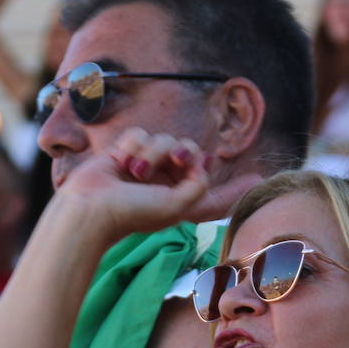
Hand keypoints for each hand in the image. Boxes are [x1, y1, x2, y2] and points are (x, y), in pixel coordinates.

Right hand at [52, 128, 262, 241]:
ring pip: (165, 139)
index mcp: (182, 202)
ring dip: (153, 153)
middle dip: (184, 152)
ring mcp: (148, 167)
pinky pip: (141, 134)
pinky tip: (121, 163)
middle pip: (191, 152)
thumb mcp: (178, 206)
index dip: (235, 188)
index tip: (257, 178)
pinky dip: (133, 147)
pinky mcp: (126, 153)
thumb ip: (200, 186)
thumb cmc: (133, 213)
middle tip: (179, 159)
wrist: (91, 207)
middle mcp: (167, 184)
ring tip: (135, 173)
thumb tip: (202, 162)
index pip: (215, 195)